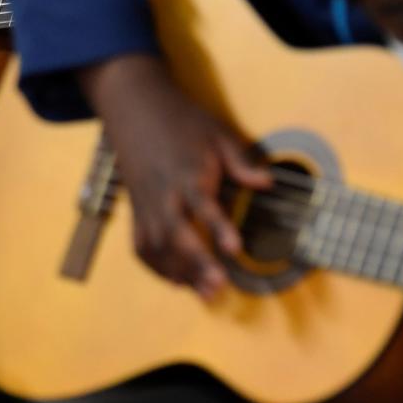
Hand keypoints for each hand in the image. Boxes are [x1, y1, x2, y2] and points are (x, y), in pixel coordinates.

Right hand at [79, 54, 270, 299]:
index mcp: (188, 173)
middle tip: (218, 286)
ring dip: (179, 272)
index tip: (235, 249)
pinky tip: (177, 281)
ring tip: (205, 293)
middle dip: (196, 263)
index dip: (219, 228)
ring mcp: (147, 205)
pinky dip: (157, 268)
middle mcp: (164, 194)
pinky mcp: (136, 211)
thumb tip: (267, 182)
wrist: (136, 109)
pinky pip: (142, 246)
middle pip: (176, 234)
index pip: (203, 205)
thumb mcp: (218, 133)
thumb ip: (242, 162)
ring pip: (158, 247)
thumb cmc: (182, 121)